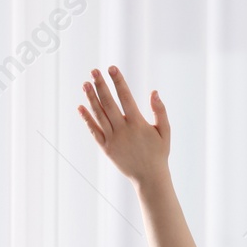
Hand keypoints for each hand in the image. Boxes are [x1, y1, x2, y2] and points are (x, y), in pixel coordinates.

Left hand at [78, 66, 169, 183]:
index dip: (118, 81)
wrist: (149, 178)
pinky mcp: (106, 148)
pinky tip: (80, 107)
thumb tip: (154, 92)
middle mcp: (123, 130)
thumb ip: (160, 111)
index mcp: (138, 123)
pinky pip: (94, 131)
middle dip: (101, 85)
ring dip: (91, 99)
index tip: (112, 68)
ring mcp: (113, 139)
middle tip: (94, 71)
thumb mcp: (165, 132)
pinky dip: (87, 119)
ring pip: (99, 115)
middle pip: (109, 103)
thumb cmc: (159, 153)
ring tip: (85, 84)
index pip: (126, 97)